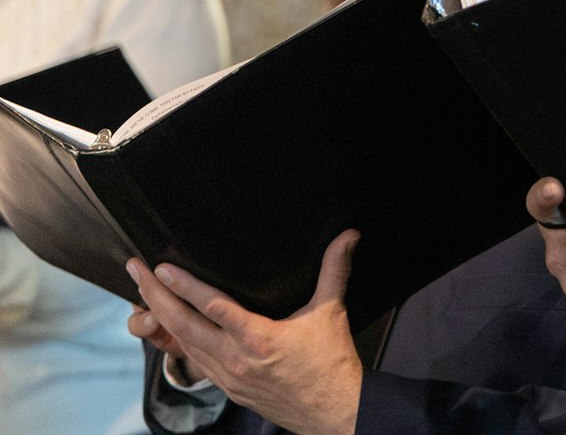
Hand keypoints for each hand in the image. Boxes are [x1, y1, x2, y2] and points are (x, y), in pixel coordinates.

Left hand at [127, 230, 363, 434]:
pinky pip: (195, 361)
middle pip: (182, 325)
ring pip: (183, 344)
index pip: (211, 306)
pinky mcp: (228, 388)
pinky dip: (177, 341)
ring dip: (160, 317)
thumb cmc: (331, 362)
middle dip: (155, 296)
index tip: (160, 268)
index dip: (183, 286)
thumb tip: (349, 236)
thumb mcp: (331, 311)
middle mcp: (235, 358)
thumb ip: (335, 270)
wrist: (333, 411)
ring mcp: (228, 377)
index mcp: (258, 338)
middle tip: (134, 271)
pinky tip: (169, 327)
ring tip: (143, 295)